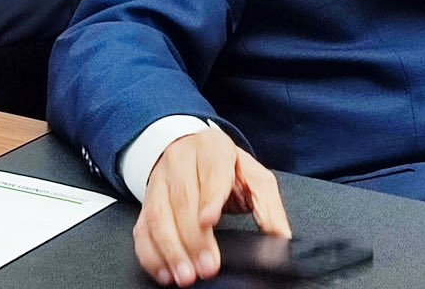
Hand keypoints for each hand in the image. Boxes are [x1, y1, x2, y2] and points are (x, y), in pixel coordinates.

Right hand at [136, 127, 290, 286]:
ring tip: (185, 275)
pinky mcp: (146, 203)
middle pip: (182, 199)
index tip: (209, 221)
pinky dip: (151, 255)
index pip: (211, 172)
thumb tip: (281, 238)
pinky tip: (165, 272)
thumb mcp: (253, 177)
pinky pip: (142, 230)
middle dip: (193, 238)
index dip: (209, 197)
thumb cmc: (224, 167)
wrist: (189, 149)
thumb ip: (268, 206)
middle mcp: (180, 162)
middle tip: (207, 267)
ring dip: (170, 250)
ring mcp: (159, 182)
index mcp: (212, 149)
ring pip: (158, 216)